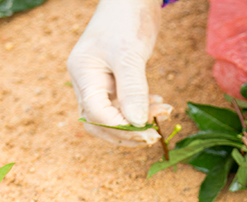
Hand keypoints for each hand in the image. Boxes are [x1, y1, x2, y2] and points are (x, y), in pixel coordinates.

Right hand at [67, 0, 172, 145]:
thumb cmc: (127, 20)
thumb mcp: (130, 54)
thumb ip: (132, 90)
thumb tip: (136, 123)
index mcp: (83, 74)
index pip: (96, 115)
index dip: (120, 128)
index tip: (147, 130)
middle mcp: (86, 82)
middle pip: (99, 123)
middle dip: (127, 133)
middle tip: (154, 135)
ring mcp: (98, 82)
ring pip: (113, 116)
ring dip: (137, 122)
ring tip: (163, 113)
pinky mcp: (113, 81)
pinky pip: (123, 105)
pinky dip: (141, 109)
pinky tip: (159, 104)